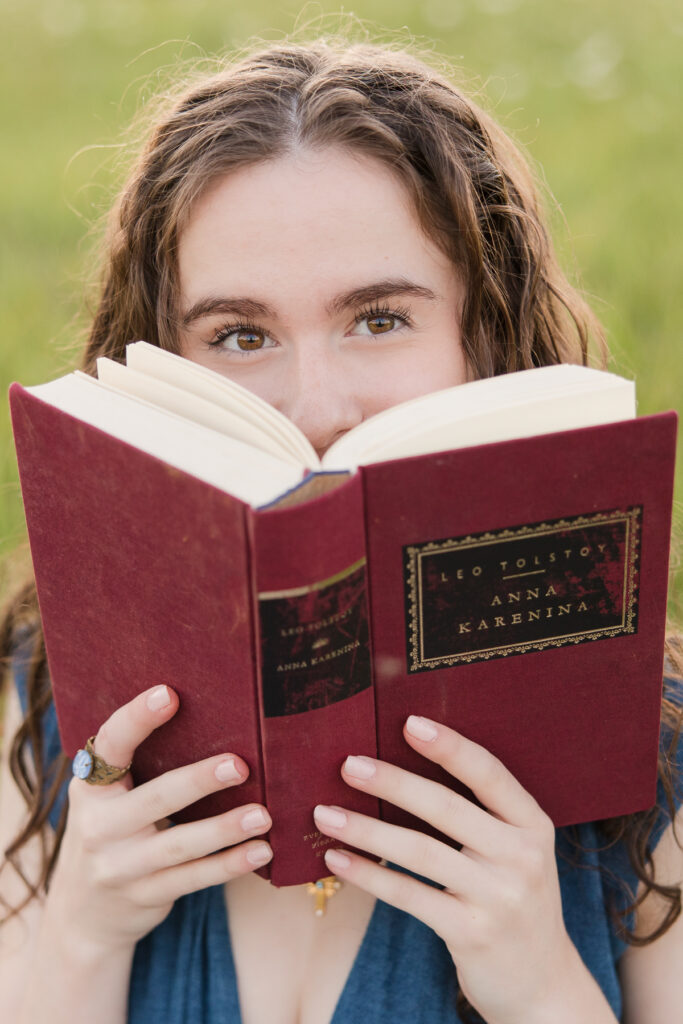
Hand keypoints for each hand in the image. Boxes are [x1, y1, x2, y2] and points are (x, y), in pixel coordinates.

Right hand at [44, 685, 271, 957]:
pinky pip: (193, 879)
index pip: (111, 744)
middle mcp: (99, 826)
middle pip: (154, 799)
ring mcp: (120, 867)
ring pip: (178, 844)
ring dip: (224, 829)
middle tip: (240, 766)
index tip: (169, 694)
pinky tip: (261, 850)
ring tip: (263, 815)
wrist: (83, 913)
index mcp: (92, 787)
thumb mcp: (110, 798)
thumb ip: (143, 766)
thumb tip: (214, 718)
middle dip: (198, 781)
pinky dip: (229, 865)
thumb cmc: (113, 831)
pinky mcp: (145, 896)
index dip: (137, 718)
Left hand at [313, 717, 585, 1023]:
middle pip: (447, 808)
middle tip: (348, 764)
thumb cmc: (513, 897)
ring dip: (366, 829)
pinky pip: (409, 895)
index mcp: (533, 824)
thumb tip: (404, 764)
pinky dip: (369, 874)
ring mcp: (499, 897)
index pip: (489, 773)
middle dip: (392, 782)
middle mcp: (522, 856)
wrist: (544, 983)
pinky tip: (338, 859)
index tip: (409, 722)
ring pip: (420, 851)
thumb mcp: (515, 850)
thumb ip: (480, 813)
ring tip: (325, 813)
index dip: (449, 747)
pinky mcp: (472, 932)